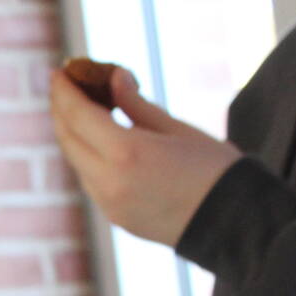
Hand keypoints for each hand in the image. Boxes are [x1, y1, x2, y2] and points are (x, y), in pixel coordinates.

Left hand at [50, 64, 242, 245]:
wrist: (236, 224)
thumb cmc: (216, 169)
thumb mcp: (178, 129)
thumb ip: (137, 106)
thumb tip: (115, 78)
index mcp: (126, 154)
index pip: (78, 116)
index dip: (65, 91)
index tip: (59, 71)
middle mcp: (108, 182)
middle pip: (69, 139)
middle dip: (62, 109)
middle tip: (64, 85)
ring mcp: (108, 204)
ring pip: (77, 161)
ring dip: (73, 133)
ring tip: (82, 108)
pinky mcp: (115, 218)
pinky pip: (91, 180)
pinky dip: (87, 155)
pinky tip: (97, 140)